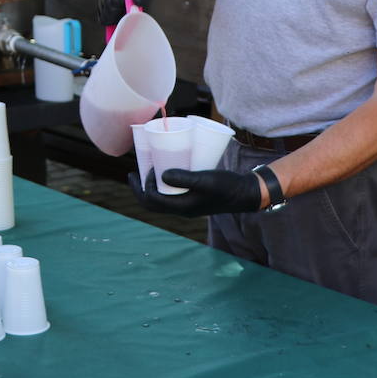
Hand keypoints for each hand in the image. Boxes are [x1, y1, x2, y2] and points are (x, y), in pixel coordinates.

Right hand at [96, 0, 159, 25]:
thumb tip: (135, 6)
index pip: (113, 0)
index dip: (123, 9)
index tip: (133, 10)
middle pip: (106, 8)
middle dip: (118, 15)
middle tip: (131, 11)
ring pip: (102, 12)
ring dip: (114, 15)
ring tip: (127, 7)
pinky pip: (101, 11)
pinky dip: (111, 14)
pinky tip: (121, 8)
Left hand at [128, 167, 262, 216]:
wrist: (244, 194)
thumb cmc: (225, 186)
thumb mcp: (204, 180)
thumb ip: (184, 178)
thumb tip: (161, 175)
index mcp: (181, 207)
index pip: (152, 201)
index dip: (144, 186)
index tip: (148, 168)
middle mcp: (181, 209)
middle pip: (152, 204)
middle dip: (139, 190)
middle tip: (132, 174)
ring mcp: (187, 205)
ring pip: (160, 200)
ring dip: (150, 188)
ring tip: (145, 172)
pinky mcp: (193, 199)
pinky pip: (170, 195)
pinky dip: (162, 186)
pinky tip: (166, 173)